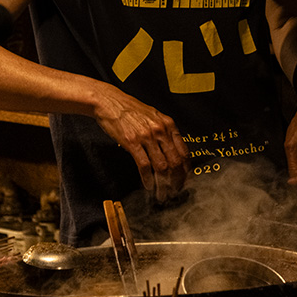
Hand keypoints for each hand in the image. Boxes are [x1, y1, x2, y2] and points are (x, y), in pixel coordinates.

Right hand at [93, 86, 189, 201]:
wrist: (110, 101)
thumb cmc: (130, 109)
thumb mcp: (154, 116)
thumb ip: (164, 132)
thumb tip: (172, 151)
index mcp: (169, 125)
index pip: (184, 152)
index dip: (185, 171)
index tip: (184, 181)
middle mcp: (161, 131)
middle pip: (175, 162)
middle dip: (177, 181)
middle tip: (174, 192)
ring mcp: (147, 137)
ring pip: (162, 167)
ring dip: (163, 185)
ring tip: (162, 194)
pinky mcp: (132, 142)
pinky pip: (144, 165)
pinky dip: (147, 179)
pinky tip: (148, 186)